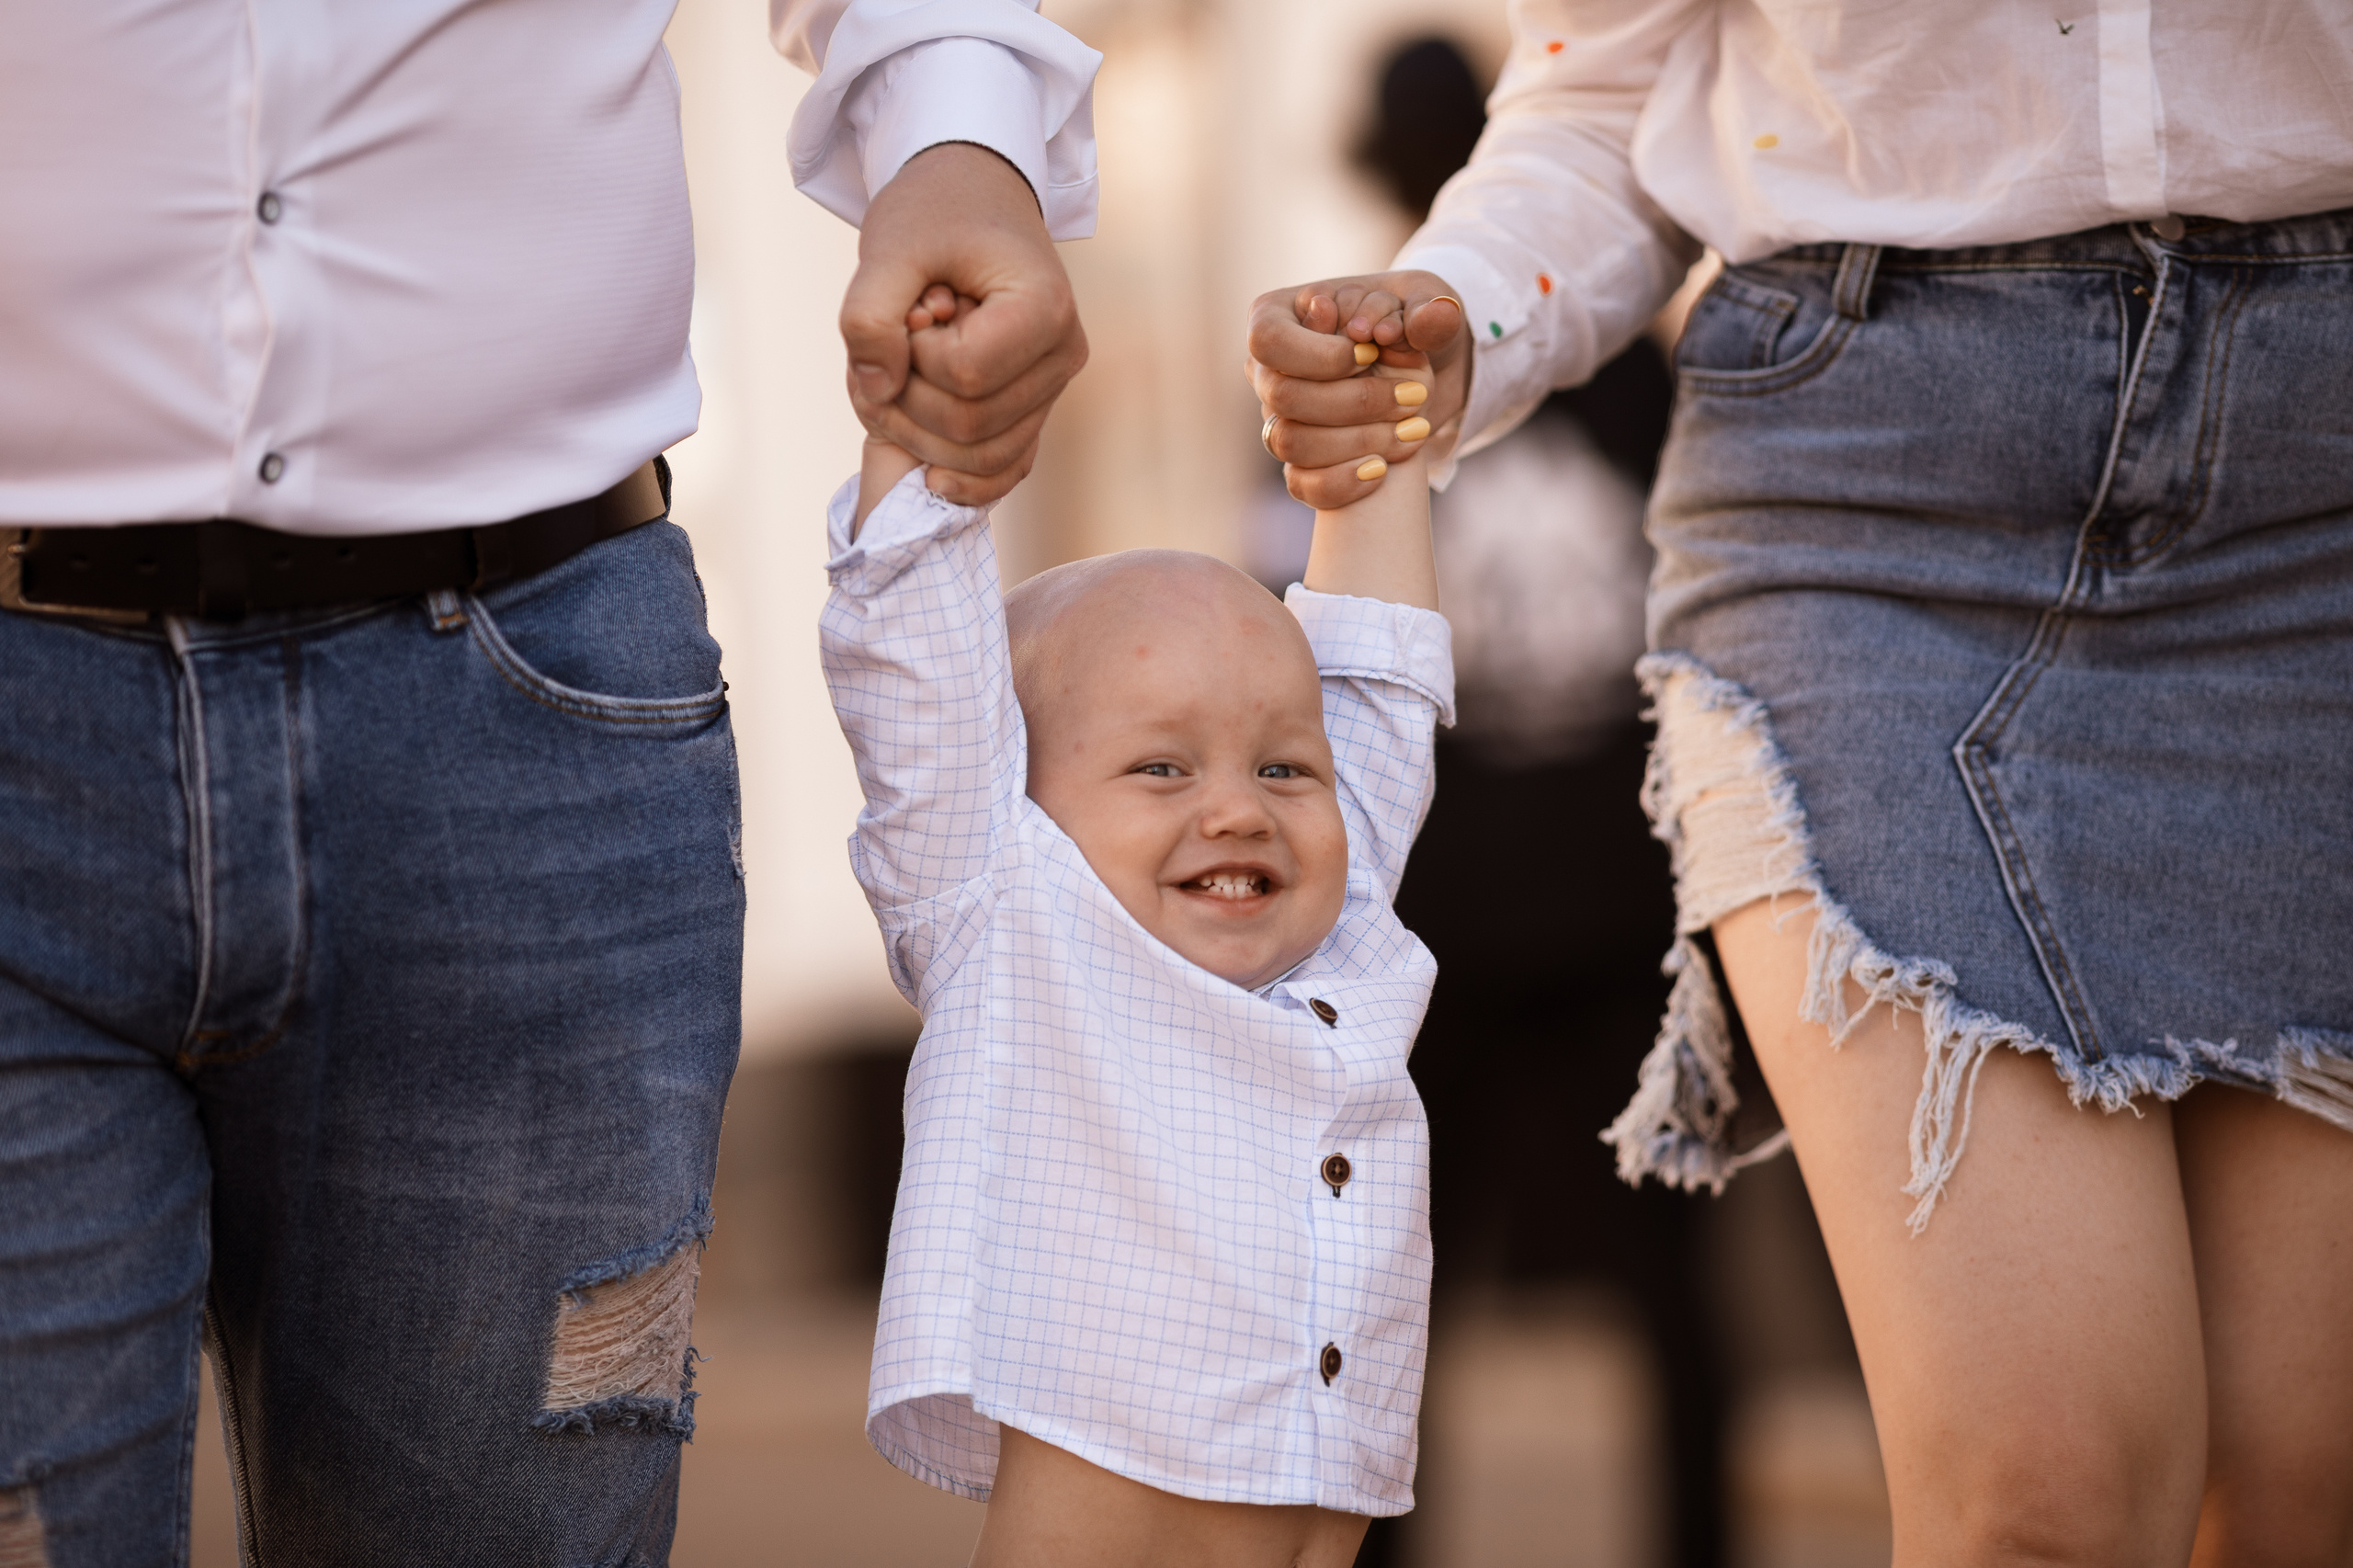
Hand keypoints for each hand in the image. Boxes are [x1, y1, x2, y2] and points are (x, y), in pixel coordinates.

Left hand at [841, 142, 1088, 505]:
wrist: (974, 197)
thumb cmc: (937, 213)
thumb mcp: (888, 247)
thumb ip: (868, 316)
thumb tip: (880, 391)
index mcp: (1043, 308)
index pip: (965, 375)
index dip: (914, 357)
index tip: (907, 312)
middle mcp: (1063, 355)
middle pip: (971, 426)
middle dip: (907, 399)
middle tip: (886, 347)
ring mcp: (1053, 387)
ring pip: (982, 456)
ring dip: (917, 434)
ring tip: (894, 375)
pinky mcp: (1036, 407)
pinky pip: (1007, 469)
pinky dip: (961, 478)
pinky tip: (926, 472)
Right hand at [1245, 271, 1468, 508]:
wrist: (1424, 364)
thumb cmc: (1410, 319)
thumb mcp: (1427, 301)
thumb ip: (1425, 308)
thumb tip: (1401, 325)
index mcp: (1278, 316)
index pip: (1269, 340)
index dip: (1321, 354)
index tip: (1372, 354)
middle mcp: (1267, 370)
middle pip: (1282, 396)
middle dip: (1355, 401)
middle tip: (1414, 395)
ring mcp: (1277, 419)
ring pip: (1290, 443)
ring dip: (1357, 440)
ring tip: (1413, 429)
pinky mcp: (1299, 461)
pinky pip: (1301, 484)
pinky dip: (1342, 482)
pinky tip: (1381, 469)